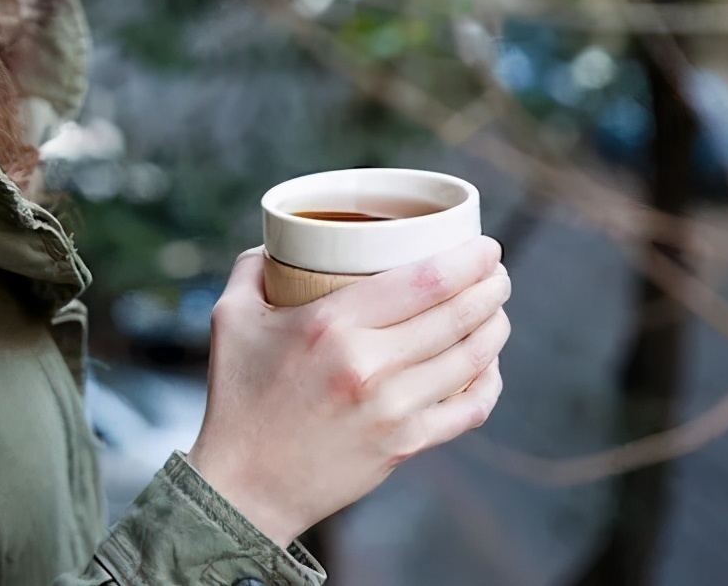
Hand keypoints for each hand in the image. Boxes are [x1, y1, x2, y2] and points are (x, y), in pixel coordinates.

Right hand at [187, 235, 510, 546]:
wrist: (242, 487)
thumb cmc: (237, 398)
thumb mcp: (230, 318)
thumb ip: (253, 268)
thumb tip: (278, 241)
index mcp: (330, 325)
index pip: (424, 280)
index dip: (467, 259)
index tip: (484, 246)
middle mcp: (368, 365)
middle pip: (457, 315)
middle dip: (491, 287)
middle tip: (496, 272)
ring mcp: (392, 409)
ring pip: (472, 359)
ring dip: (496, 327)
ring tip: (497, 311)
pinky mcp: (403, 445)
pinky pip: (469, 410)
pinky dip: (489, 383)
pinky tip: (488, 366)